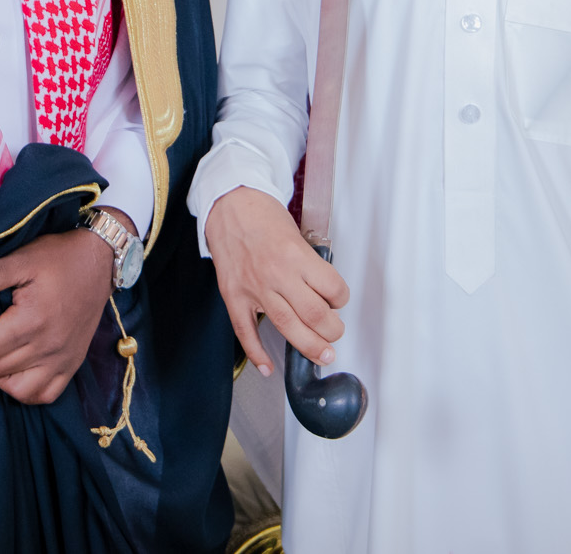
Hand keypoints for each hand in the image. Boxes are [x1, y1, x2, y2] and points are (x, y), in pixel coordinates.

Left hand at [0, 208, 125, 404]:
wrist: (100, 261)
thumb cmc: (60, 258)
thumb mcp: (23, 258)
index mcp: (32, 320)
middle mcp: (48, 346)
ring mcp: (62, 360)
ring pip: (16, 388)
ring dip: (0, 372)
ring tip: (1, 349)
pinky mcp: (72, 365)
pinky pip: (44, 395)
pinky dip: (26, 389)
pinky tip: (20, 368)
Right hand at [203, 186, 347, 374]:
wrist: (228, 204)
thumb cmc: (262, 214)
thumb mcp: (296, 232)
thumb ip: (308, 263)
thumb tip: (323, 291)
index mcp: (296, 255)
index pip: (332, 288)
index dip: (342, 298)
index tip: (339, 300)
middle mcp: (276, 273)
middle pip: (314, 315)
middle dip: (332, 330)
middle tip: (336, 333)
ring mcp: (253, 287)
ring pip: (286, 327)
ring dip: (309, 346)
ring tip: (322, 354)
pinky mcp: (233, 296)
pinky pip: (245, 331)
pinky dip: (257, 353)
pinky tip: (268, 367)